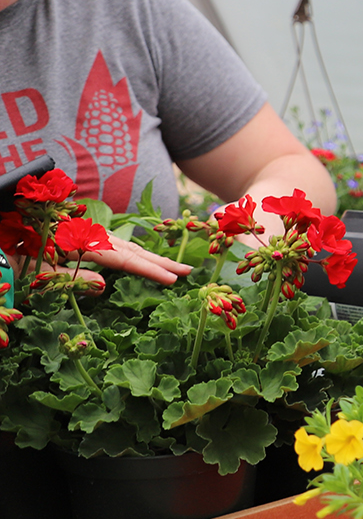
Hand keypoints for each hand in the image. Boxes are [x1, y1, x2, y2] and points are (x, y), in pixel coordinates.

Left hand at [27, 231, 193, 288]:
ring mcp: (85, 233)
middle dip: (159, 261)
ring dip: (149, 256)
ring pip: (123, 245)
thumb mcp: (38, 273)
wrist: (0, 233)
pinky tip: (141, 258)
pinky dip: (132, 252)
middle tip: (187, 271)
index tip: (173, 280)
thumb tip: (104, 285)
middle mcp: (87, 234)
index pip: (122, 259)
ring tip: (172, 267)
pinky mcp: (81, 235)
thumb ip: (71, 278)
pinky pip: (113, 244)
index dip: (149, 270)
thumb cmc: (15, 258)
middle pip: (130, 249)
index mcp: (79, 243)